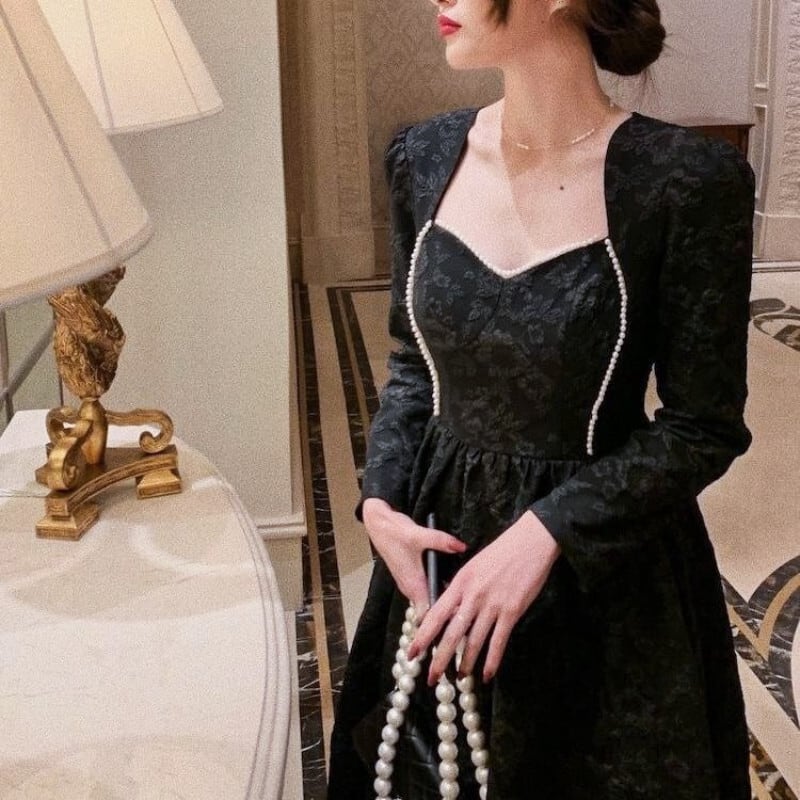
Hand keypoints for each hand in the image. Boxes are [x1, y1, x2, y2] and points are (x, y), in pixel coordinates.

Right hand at [362, 498, 466, 616]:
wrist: (379, 525)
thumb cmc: (393, 533)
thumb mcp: (419, 535)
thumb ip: (441, 541)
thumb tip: (461, 546)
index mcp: (413, 583)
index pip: (426, 614)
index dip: (441, 619)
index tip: (459, 618)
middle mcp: (410, 587)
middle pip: (430, 610)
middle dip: (447, 612)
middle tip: (468, 609)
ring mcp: (410, 583)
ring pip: (428, 601)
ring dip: (442, 602)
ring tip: (463, 599)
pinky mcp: (411, 577)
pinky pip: (426, 591)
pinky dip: (437, 591)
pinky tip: (451, 584)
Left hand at [407, 511, 559, 683]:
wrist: (530, 543)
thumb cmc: (502, 552)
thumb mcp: (473, 565)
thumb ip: (462, 588)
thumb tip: (450, 609)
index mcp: (461, 582)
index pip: (436, 614)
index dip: (423, 635)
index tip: (413, 652)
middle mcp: (473, 596)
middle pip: (452, 633)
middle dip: (439, 659)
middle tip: (430, 678)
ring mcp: (493, 605)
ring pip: (474, 641)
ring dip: (465, 663)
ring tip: (459, 678)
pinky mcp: (512, 611)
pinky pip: (499, 641)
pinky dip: (492, 660)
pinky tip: (487, 674)